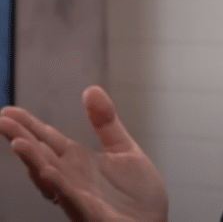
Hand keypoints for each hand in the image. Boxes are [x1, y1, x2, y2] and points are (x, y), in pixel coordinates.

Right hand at [0, 86, 167, 221]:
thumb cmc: (135, 194)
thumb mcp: (124, 149)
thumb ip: (105, 123)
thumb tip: (91, 88)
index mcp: (78, 162)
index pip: (48, 140)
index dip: (29, 126)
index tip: (7, 111)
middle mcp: (72, 179)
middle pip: (42, 157)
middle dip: (22, 139)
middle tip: (2, 121)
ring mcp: (78, 197)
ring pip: (50, 179)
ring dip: (34, 162)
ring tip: (18, 143)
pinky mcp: (91, 215)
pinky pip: (72, 201)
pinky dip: (60, 187)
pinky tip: (49, 173)